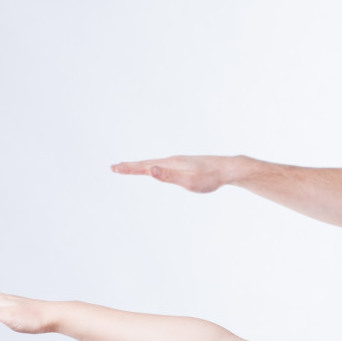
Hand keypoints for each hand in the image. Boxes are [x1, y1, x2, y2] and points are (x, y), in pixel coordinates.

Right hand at [111, 155, 258, 193]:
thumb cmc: (209, 178)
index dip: (129, 168)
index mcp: (170, 163)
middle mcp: (172, 160)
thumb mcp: (189, 181)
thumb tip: (150, 169)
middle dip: (130, 166)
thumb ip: (169, 176)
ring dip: (140, 166)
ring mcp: (179, 162)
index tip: (114, 168)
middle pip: (147, 163)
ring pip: (155, 163)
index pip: (145, 166)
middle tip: (114, 168)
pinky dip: (153, 167)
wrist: (227, 169)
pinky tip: (156, 169)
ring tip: (130, 168)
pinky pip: (164, 165)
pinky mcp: (185, 165)